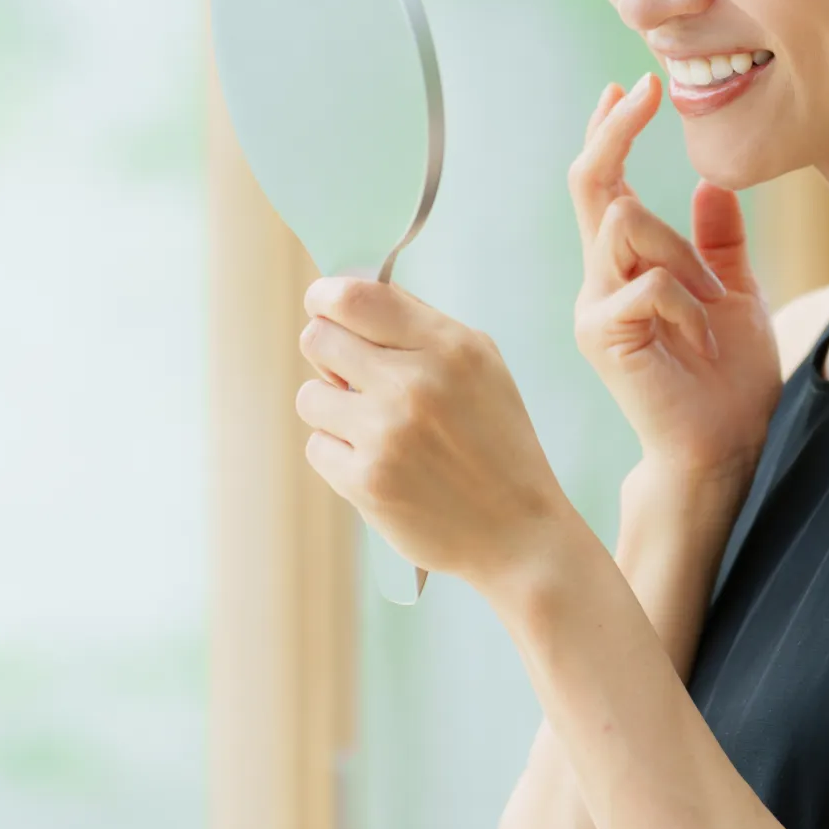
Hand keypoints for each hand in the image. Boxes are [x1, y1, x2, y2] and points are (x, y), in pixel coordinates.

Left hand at [295, 275, 572, 592]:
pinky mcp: (366, 482)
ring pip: (310, 395)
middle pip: (318, 339)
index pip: (355, 297)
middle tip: (352, 376)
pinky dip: (339, 455)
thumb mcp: (481, 367)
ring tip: (375, 429)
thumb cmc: (496, 442)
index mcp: (450, 348)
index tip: (324, 307)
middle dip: (328, 355)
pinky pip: (316, 446)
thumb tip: (344, 299)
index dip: (325, 297)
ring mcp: (387, 434)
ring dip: (333, 410)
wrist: (518, 532)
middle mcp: (415, 385)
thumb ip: (418, 328)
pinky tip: (380, 465)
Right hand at [569, 73, 782, 494]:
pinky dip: (687, 300)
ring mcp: (596, 308)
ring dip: (682, 252)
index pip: (605, 187)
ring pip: (623, 224)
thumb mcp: (735, 294)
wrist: (725, 447)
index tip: (632, 86)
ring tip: (714, 305)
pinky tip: (703, 334)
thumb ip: (718, 242)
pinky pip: (649, 283)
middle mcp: (599, 282)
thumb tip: (712, 183)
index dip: (611, 134)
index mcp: (626, 268)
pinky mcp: (605, 337)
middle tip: (645, 90)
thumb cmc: (728, 379)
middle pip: (591, 187)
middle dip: (615, 133)